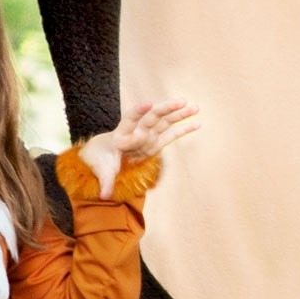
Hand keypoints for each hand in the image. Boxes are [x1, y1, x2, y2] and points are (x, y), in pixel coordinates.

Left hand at [79, 99, 199, 196]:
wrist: (104, 152)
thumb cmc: (102, 160)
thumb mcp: (103, 170)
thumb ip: (106, 181)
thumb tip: (104, 196)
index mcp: (122, 135)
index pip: (130, 120)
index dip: (138, 112)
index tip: (148, 104)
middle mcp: (137, 131)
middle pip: (152, 117)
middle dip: (166, 108)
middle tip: (181, 102)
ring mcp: (147, 134)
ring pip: (164, 121)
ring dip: (179, 114)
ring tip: (195, 107)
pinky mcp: (155, 141)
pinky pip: (171, 133)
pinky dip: (183, 128)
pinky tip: (197, 123)